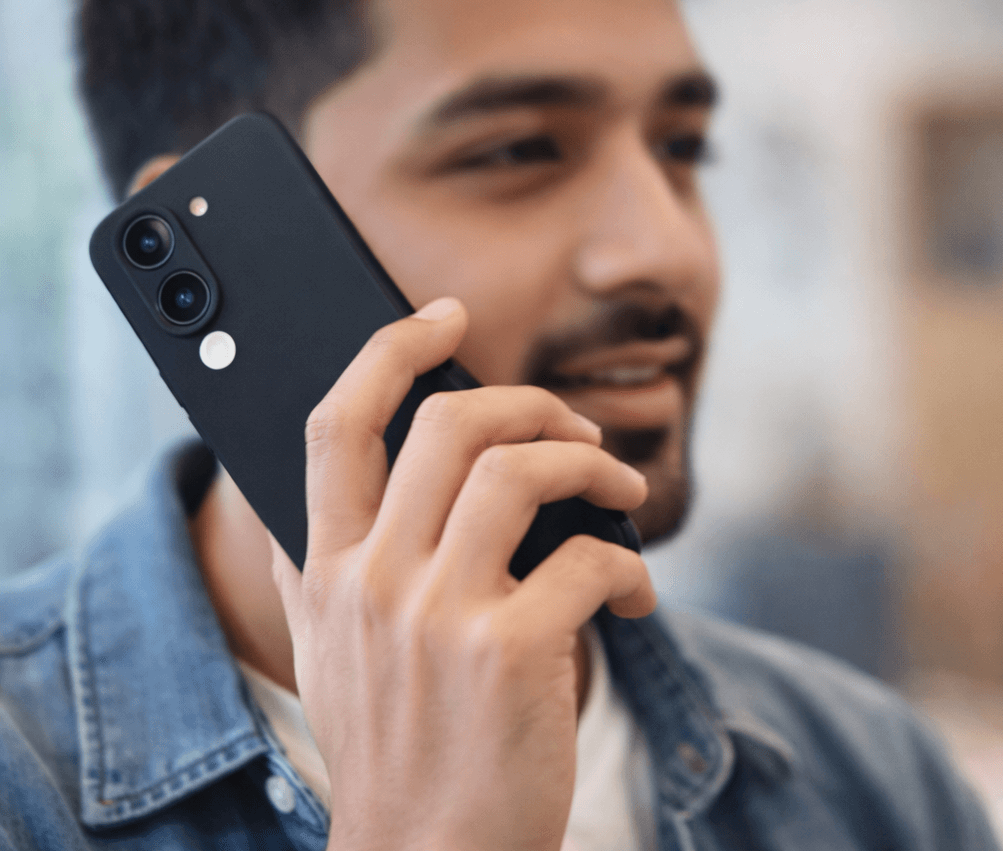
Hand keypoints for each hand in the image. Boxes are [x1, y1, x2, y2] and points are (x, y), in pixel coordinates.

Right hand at [269, 296, 655, 850]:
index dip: (391, 349)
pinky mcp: (510, 652)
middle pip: (449, 424)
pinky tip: (632, 594)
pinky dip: (626, 564)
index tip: (445, 316)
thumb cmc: (391, 744)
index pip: (338, 423)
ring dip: (589, 466)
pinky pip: (586, 560)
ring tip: (620, 493)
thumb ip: (311, 565)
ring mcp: (438, 613)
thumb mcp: (325, 649)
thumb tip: (310, 490)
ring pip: (519, 471)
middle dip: (527, 403)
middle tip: (573, 429)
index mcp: (326, 568)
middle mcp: (373, 579)